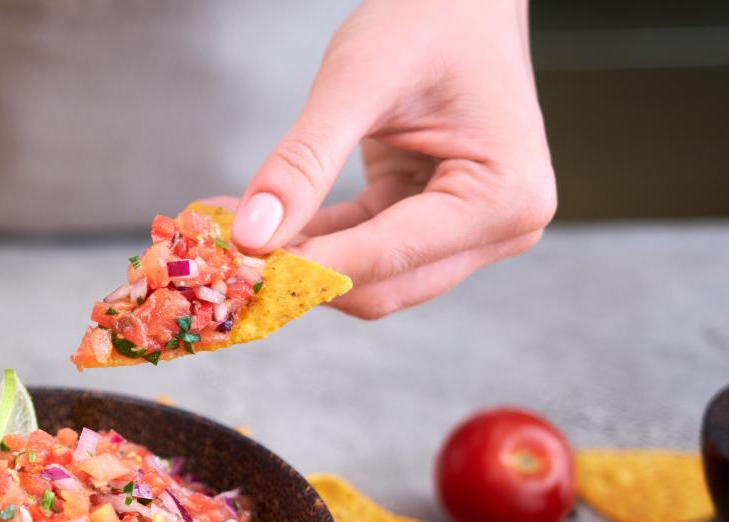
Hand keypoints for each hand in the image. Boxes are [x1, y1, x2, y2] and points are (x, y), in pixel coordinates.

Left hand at [228, 0, 555, 318]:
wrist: (462, 1)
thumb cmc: (430, 19)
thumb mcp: (358, 81)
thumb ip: (304, 161)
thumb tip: (251, 235)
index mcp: (505, 197)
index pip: (389, 257)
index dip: (305, 268)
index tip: (235, 263)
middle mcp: (501, 230)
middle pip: (381, 287)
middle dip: (300, 275)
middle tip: (224, 252)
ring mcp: (471, 236)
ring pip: (367, 281)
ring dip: (299, 264)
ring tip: (230, 234)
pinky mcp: (434, 230)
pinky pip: (362, 254)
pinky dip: (310, 244)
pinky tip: (258, 226)